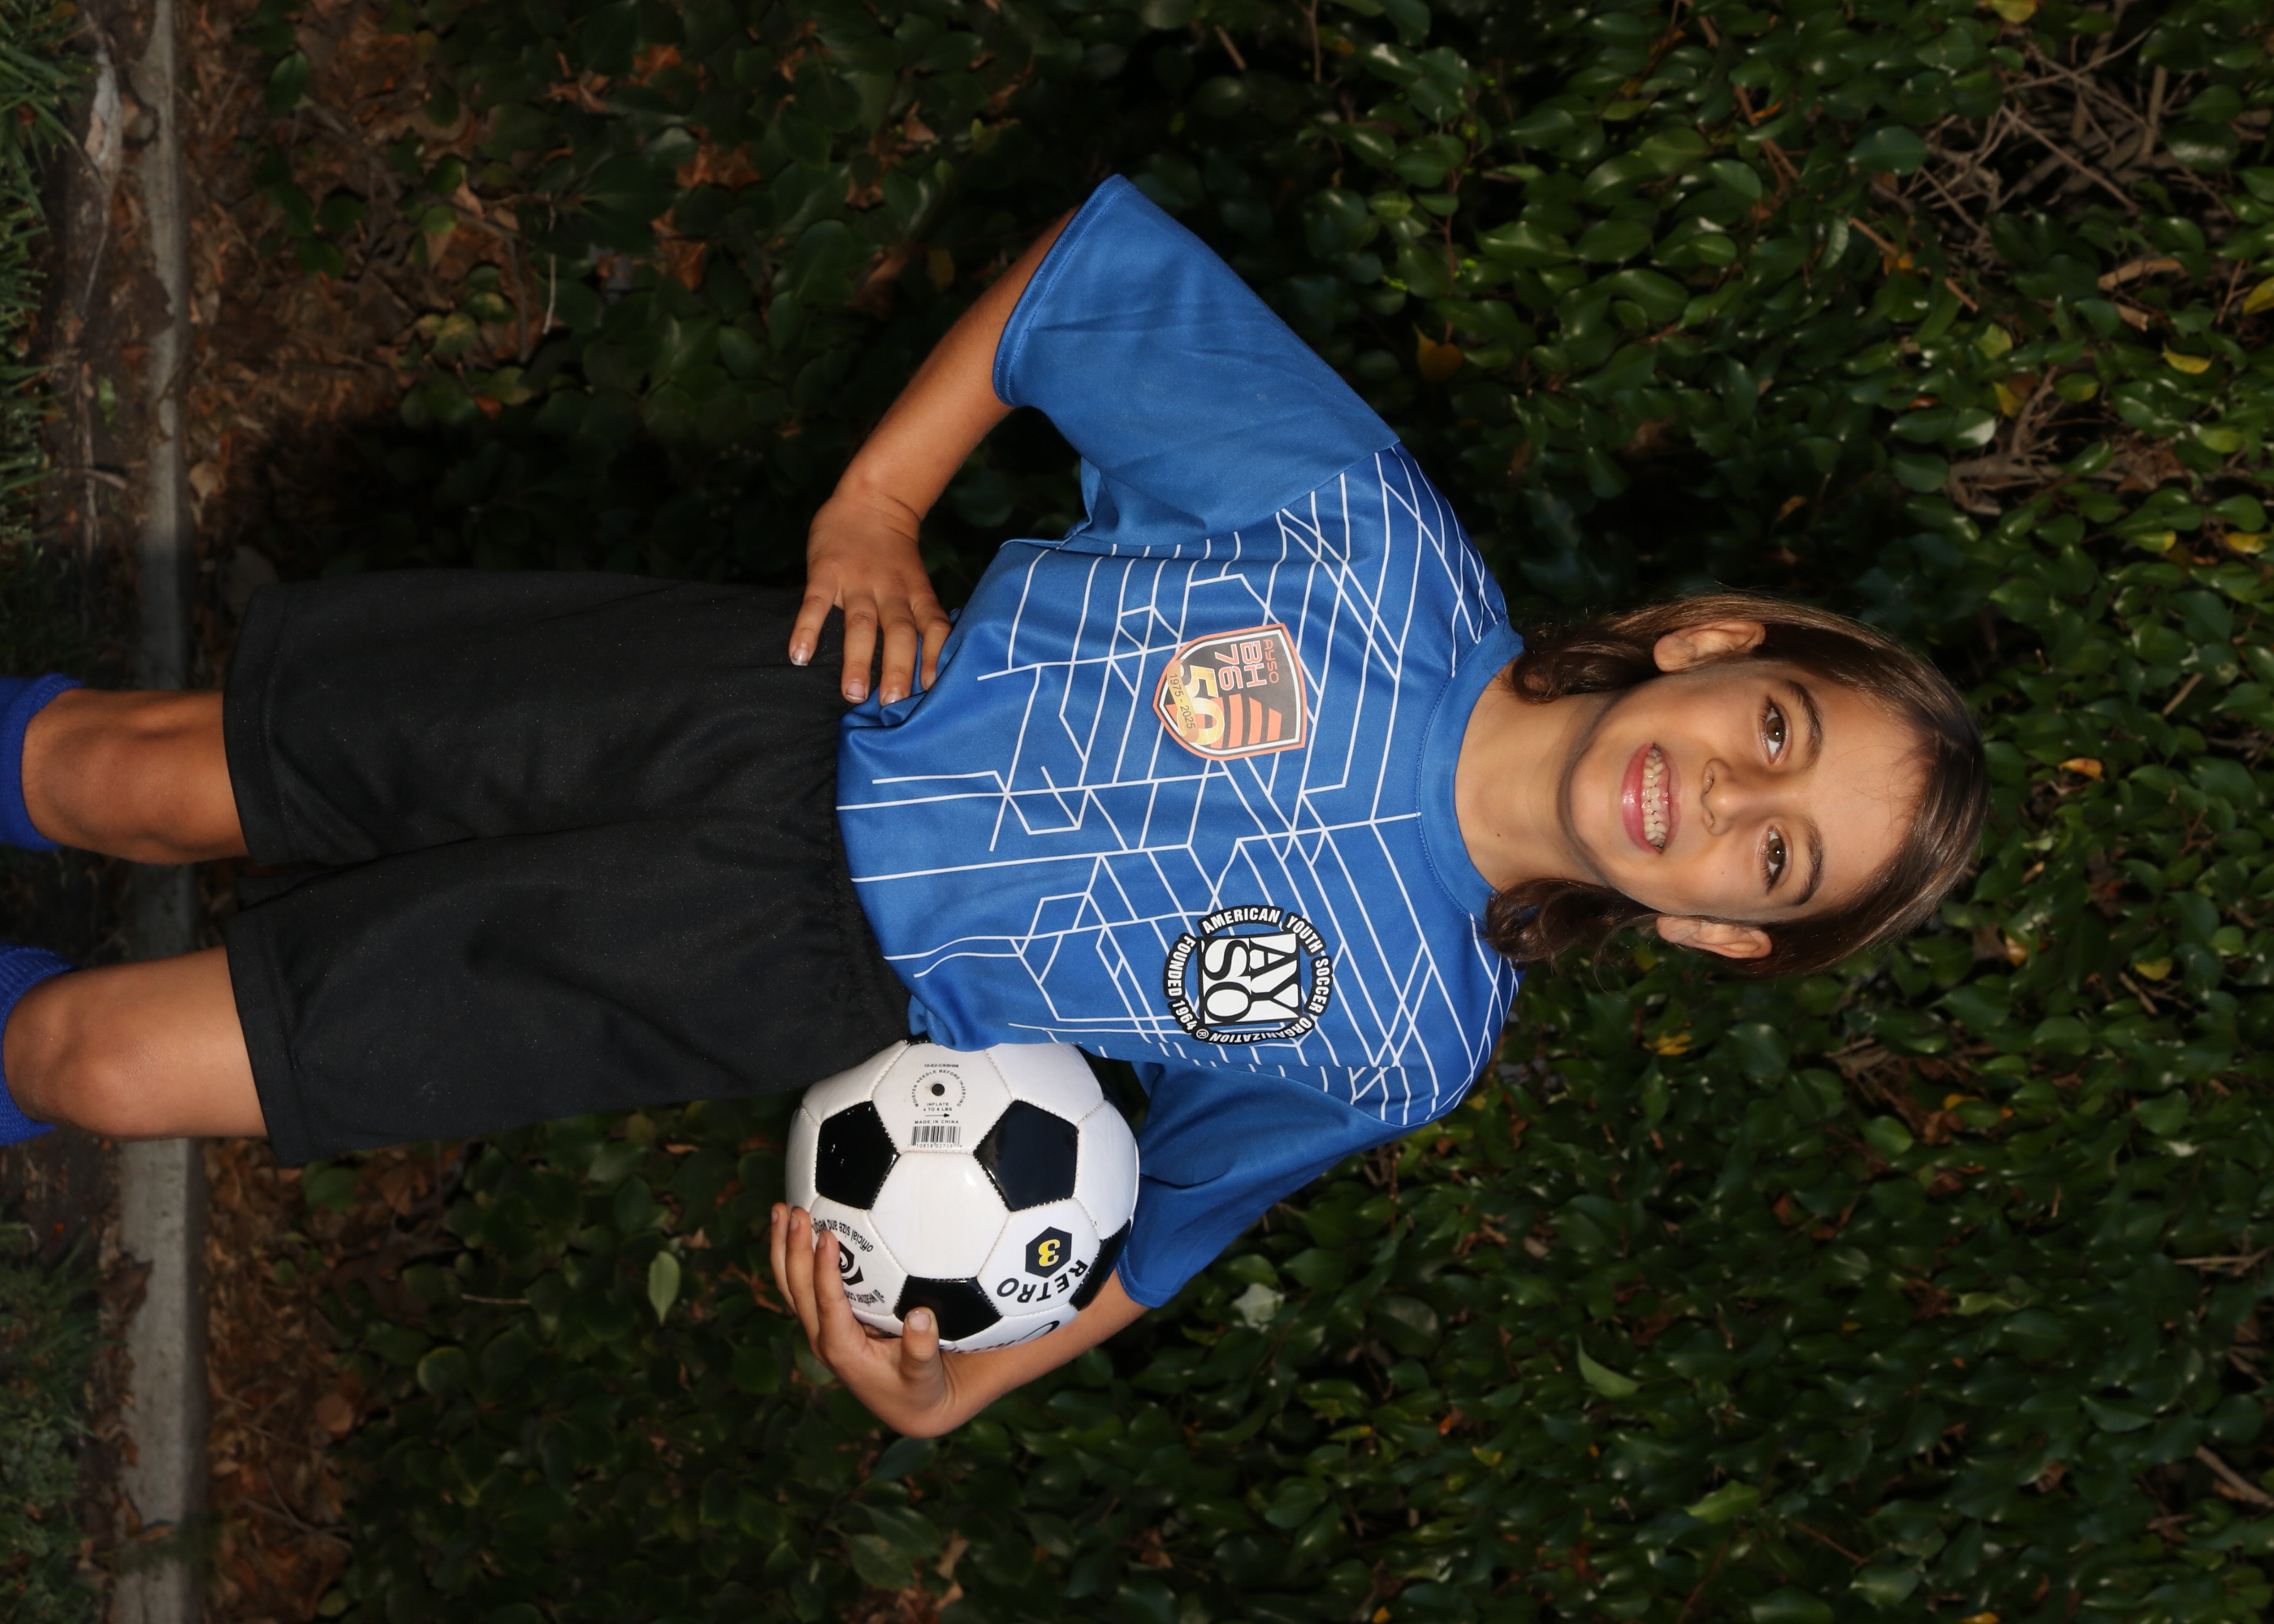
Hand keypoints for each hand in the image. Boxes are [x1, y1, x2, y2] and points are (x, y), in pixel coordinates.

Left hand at [769, 1202, 977, 1437]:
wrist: (908, 1405)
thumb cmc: (919, 1387)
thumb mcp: (925, 1374)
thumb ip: (922, 1348)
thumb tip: (921, 1316)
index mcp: (843, 1348)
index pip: (826, 1304)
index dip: (823, 1270)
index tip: (826, 1235)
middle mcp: (823, 1337)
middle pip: (796, 1290)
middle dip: (792, 1250)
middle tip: (794, 1211)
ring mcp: (819, 1328)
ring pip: (790, 1286)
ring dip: (782, 1248)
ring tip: (778, 1211)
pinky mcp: (824, 1319)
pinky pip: (801, 1285)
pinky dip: (793, 1256)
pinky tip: (795, 1227)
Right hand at [792, 489, 952, 704]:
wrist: (872, 499)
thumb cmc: (894, 553)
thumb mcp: (916, 582)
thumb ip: (917, 617)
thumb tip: (923, 670)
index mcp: (916, 594)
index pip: (933, 626)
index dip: (934, 655)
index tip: (932, 688)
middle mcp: (891, 590)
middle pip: (899, 631)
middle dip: (897, 668)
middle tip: (891, 703)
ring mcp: (857, 580)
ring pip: (861, 623)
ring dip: (857, 659)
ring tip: (852, 693)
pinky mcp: (826, 570)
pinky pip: (815, 602)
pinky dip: (807, 628)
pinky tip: (797, 656)